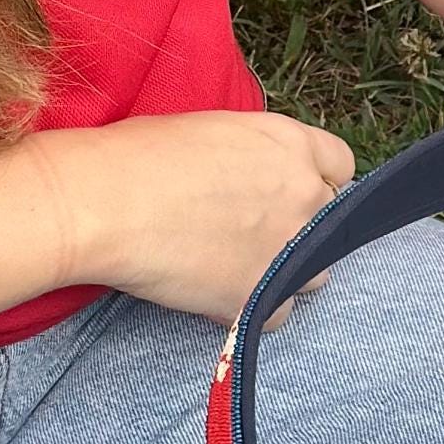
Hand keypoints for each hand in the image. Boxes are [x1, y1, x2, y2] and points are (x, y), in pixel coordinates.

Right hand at [24, 108, 354, 321]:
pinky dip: (254, 309)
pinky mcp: (264, 296)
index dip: (317, 179)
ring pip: (314, 272)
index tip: (292, 190)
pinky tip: (219, 293)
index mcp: (291, 144)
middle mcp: (305, 196)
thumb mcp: (211, 131)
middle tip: (253, 231)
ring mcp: (290, 250)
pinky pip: (279, 313)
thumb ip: (253, 155)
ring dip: (286, 272)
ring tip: (236, 265)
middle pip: (331, 222)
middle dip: (301, 228)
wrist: (102, 204)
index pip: (341, 165)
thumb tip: (253, 177)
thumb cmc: (137, 157)